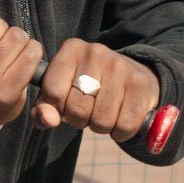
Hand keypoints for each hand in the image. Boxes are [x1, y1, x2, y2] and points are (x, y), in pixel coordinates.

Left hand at [33, 38, 159, 141]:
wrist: (134, 79)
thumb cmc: (88, 90)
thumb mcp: (61, 94)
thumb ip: (43, 108)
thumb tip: (48, 120)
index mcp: (71, 50)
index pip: (53, 91)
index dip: (58, 108)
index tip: (67, 104)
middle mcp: (95, 52)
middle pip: (77, 109)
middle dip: (81, 120)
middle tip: (89, 111)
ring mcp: (120, 66)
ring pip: (101, 120)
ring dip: (101, 127)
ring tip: (105, 113)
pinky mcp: (141, 84)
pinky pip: (125, 125)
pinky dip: (121, 132)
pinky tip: (121, 120)